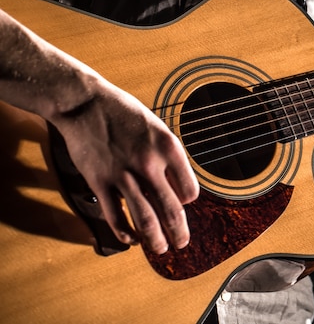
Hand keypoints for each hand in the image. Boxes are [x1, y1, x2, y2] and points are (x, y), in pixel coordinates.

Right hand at [53, 80, 198, 254]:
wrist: (85, 103)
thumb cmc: (123, 113)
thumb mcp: (157, 128)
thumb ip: (168, 157)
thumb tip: (177, 186)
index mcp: (169, 148)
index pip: (189, 190)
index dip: (187, 200)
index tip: (183, 203)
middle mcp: (149, 163)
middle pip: (172, 210)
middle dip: (179, 233)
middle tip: (181, 243)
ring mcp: (123, 175)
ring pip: (146, 219)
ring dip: (155, 240)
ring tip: (160, 249)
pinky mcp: (100, 182)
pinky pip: (115, 216)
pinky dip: (124, 233)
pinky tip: (130, 239)